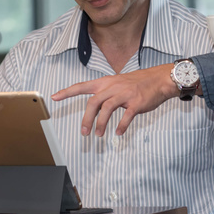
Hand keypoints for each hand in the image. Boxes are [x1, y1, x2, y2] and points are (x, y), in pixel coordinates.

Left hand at [51, 64, 176, 136]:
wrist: (159, 79)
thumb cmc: (137, 83)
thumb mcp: (117, 83)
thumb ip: (105, 94)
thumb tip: (95, 110)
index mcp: (106, 82)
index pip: (82, 86)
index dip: (67, 92)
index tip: (54, 97)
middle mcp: (113, 87)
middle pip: (93, 102)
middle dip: (86, 118)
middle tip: (84, 132)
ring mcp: (125, 94)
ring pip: (107, 109)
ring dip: (101, 123)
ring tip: (99, 134)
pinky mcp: (136, 102)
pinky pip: (126, 116)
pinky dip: (121, 126)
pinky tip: (118, 133)